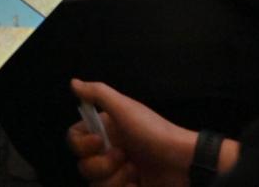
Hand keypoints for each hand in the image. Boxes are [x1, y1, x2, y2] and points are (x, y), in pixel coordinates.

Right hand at [67, 79, 195, 185]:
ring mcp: (117, 173)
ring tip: (135, 172)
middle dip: (103, 166)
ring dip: (115, 180)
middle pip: (83, 166)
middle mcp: (108, 151)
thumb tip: (73, 82)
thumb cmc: (155, 133)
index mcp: (105, 131)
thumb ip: (99, 93)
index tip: (100, 142)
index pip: (74, 140)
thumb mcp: (126, 108)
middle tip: (125, 157)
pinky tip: (139, 184)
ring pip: (95, 184)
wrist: (185, 163)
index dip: (82, 145)